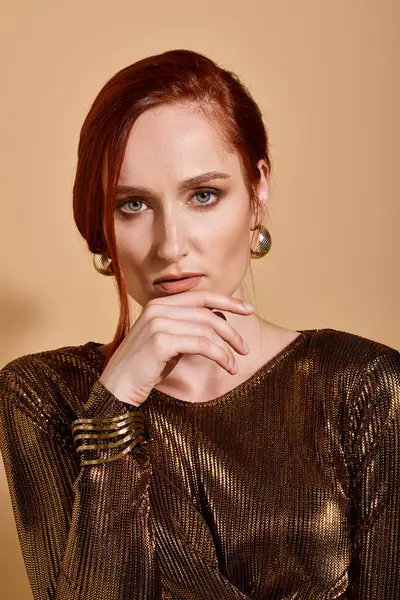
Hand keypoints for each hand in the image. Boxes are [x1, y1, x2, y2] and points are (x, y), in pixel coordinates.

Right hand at [98, 291, 253, 406]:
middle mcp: (158, 309)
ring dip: (227, 348)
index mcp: (159, 304)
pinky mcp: (161, 341)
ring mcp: (158, 323)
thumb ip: (188, 327)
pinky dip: (219, 355)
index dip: (227, 301)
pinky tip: (227, 366)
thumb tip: (220, 321)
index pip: (200, 296)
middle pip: (207, 313)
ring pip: (207, 330)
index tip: (248, 309)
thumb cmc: (147, 367)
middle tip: (245, 349)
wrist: (118, 386)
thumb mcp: (170, 341)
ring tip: (235, 364)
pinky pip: (201, 344)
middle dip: (231, 331)